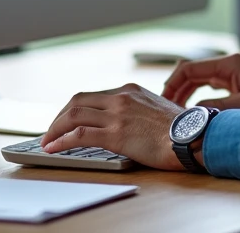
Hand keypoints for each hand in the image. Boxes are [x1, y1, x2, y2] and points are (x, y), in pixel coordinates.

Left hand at [40, 83, 184, 170]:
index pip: (93, 95)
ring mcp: (117, 115)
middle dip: (59, 116)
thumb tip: (131, 122)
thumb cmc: (181, 129)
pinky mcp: (116, 134)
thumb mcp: (158, 108)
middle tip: (52, 130)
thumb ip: (140, 110)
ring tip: (46, 141)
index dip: (75, 108)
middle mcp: (121, 98)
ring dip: (54, 129)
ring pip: (73, 115)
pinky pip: (79, 134)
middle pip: (77, 101)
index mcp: (130, 90)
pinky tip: (53, 148)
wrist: (193, 136)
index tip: (67, 119)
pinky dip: (61, 140)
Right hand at [162, 53, 239, 109]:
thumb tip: (192, 115)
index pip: (189, 68)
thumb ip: (218, 108)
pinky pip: (212, 87)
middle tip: (166, 110)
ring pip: (200, 81)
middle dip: (175, 90)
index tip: (163, 102)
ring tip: (177, 112)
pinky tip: (196, 110)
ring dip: (186, 94)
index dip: (172, 84)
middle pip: (191, 73)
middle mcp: (230, 65)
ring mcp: (235, 74)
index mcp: (229, 63)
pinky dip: (200, 97)